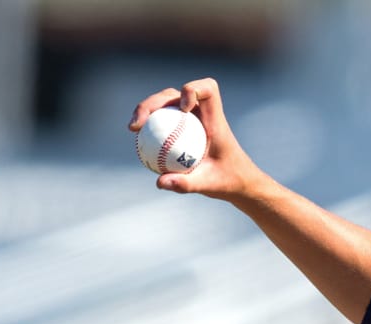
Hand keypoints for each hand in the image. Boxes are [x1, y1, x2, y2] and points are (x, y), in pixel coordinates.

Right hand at [127, 77, 265, 200]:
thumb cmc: (229, 181)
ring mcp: (191, 119)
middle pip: (175, 94)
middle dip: (154, 101)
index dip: (193, 89)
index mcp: (215, 120)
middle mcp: (202, 114)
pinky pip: (164, 120)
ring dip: (147, 110)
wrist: (237, 182)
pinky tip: (138, 141)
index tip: (183, 108)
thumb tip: (160, 182)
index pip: (208, 90)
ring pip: (166, 103)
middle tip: (138, 124)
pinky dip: (150, 125)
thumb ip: (187, 184)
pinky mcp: (184, 127)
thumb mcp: (209, 186)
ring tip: (133, 129)